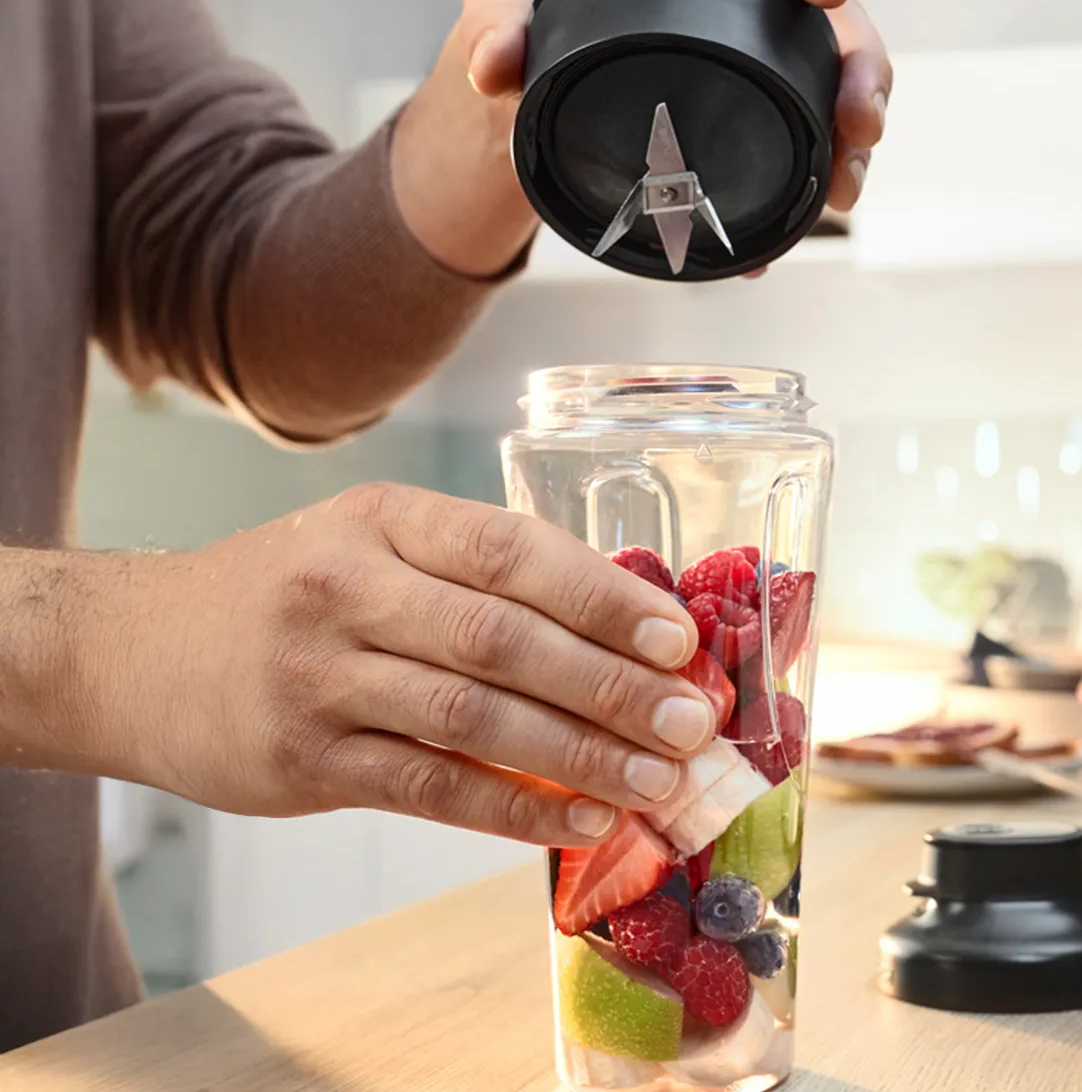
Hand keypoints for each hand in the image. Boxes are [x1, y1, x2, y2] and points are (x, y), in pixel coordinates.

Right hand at [79, 484, 714, 847]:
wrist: (131, 651)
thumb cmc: (285, 594)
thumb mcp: (370, 548)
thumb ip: (476, 580)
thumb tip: (624, 635)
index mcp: (385, 521)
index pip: (512, 551)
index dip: (605, 596)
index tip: (679, 638)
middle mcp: (349, 589)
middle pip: (502, 637)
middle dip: (610, 684)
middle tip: (688, 724)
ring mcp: (320, 677)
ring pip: (473, 717)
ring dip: (578, 755)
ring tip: (656, 781)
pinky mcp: (303, 761)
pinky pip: (428, 788)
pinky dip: (513, 809)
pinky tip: (578, 823)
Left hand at [392, 0, 891, 277]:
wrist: (526, 85)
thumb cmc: (527, 17)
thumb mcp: (501, 5)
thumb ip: (495, 23)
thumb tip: (493, 66)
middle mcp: (742, 7)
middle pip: (830, 27)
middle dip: (862, 74)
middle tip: (860, 125)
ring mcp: (755, 72)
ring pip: (829, 98)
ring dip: (848, 149)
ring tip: (841, 193)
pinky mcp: (746, 130)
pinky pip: (792, 158)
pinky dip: (792, 202)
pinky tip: (779, 244)